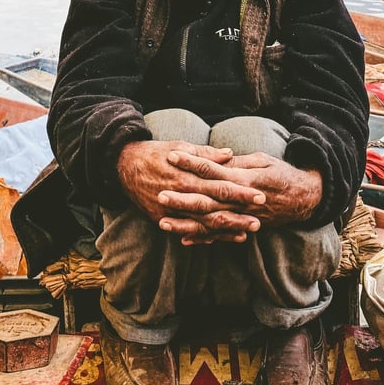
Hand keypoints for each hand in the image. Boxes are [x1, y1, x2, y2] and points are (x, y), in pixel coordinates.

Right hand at [117, 140, 265, 244]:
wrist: (124, 166)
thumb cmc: (155, 153)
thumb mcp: (179, 146)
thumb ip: (205, 154)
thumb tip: (229, 155)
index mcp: (188, 176)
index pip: (220, 185)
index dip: (240, 192)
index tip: (259, 195)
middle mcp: (181, 196)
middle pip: (215, 208)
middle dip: (238, 215)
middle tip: (259, 221)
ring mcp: (171, 211)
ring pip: (202, 224)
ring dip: (224, 230)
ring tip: (245, 233)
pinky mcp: (161, 219)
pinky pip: (186, 230)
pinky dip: (203, 236)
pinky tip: (219, 238)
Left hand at [160, 149, 322, 240]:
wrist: (305, 199)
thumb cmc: (282, 174)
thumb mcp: (262, 160)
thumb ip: (238, 162)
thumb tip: (216, 159)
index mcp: (244, 178)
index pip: (212, 169)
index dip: (192, 162)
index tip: (172, 156)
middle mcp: (241, 200)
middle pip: (207, 199)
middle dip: (182, 198)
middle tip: (159, 194)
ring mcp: (242, 217)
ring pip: (209, 222)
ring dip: (186, 223)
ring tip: (162, 222)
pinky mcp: (243, 227)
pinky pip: (220, 235)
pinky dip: (202, 238)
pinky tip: (183, 239)